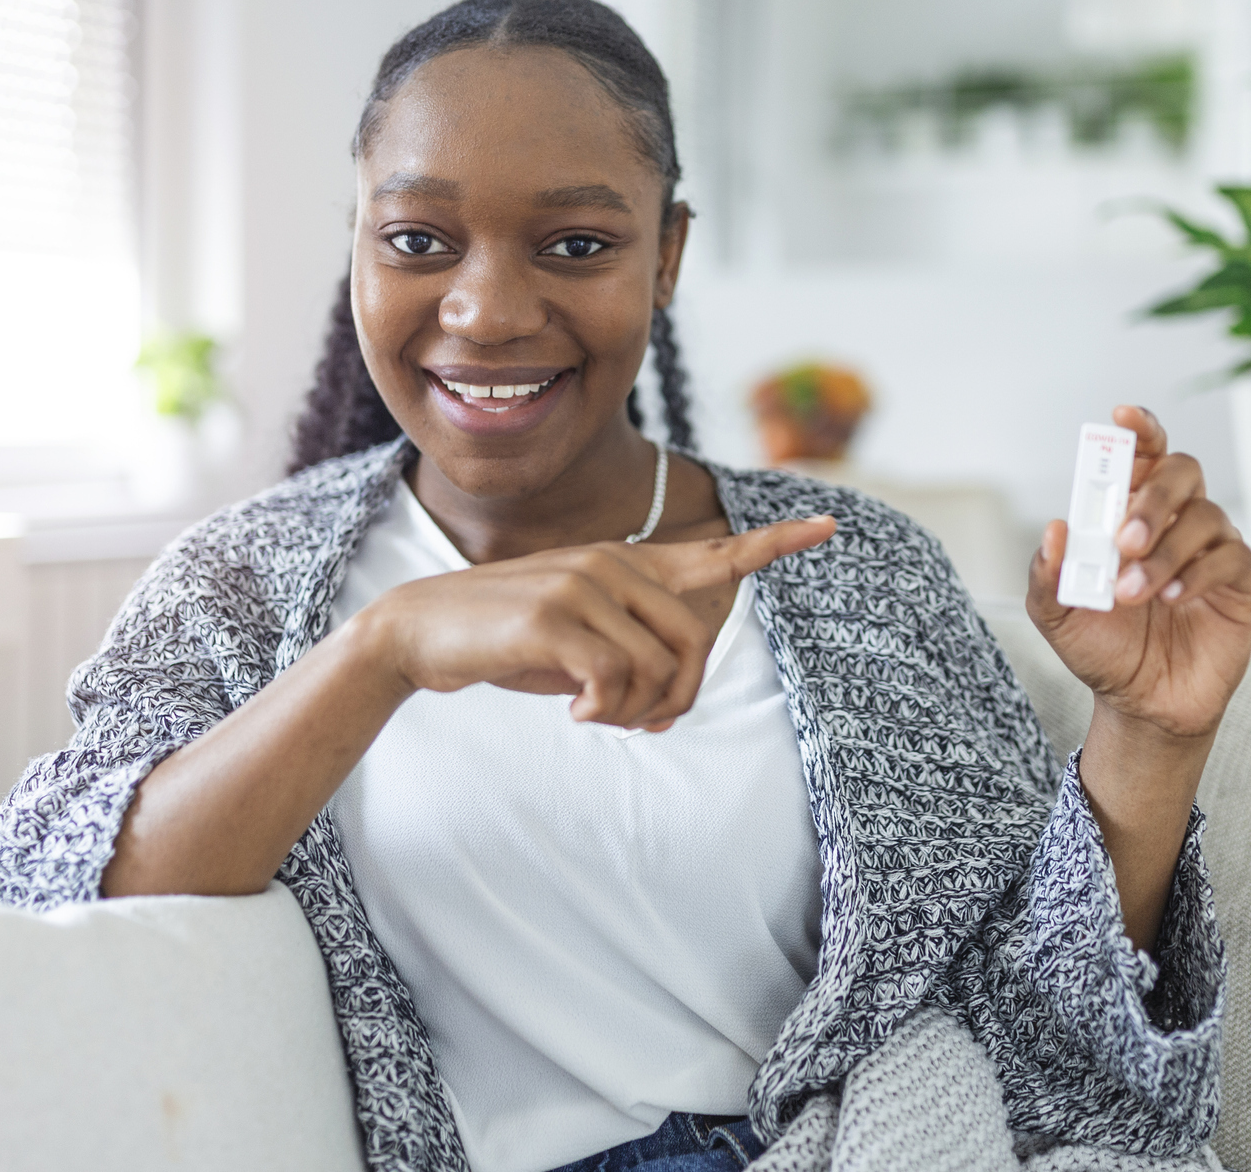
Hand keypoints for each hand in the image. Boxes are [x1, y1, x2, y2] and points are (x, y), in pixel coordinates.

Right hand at [352, 516, 836, 730]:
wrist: (421, 632)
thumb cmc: (506, 644)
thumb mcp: (577, 646)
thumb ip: (629, 661)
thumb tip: (666, 708)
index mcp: (625, 564)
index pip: (713, 552)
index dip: (775, 543)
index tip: (829, 527)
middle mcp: (613, 562)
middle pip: (695, 642)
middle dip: (680, 697)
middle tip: (642, 722)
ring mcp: (585, 584)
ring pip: (659, 667)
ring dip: (635, 711)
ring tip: (594, 715)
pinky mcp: (557, 617)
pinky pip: (617, 681)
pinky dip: (604, 712)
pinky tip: (573, 713)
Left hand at [1027, 406, 1250, 742]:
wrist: (1140, 702)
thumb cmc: (1102, 647)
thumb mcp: (1057, 614)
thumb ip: (1048, 573)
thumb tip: (1055, 529)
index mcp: (1130, 513)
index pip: (1143, 455)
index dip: (1138, 430)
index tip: (1122, 418)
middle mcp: (1175, 520)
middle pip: (1182, 471)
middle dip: (1152, 498)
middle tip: (1124, 540)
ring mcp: (1211, 547)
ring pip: (1205, 516)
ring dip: (1166, 552)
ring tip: (1134, 594)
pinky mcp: (1239, 582)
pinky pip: (1232, 556)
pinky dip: (1199, 573)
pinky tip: (1174, 598)